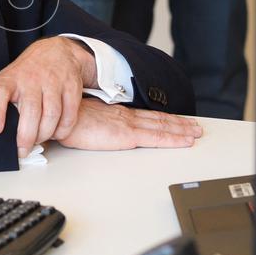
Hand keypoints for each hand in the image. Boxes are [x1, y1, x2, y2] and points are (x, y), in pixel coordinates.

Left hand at [0, 37, 96, 156]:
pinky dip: (62, 130)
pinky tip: (56, 133)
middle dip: (26, 136)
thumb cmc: (27, 73)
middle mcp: (31, 79)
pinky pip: (69, 115)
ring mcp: (53, 82)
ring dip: (45, 134)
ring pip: (51, 115)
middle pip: (30, 111)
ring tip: (38, 140)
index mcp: (10, 79)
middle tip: (22, 150)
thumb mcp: (9, 80)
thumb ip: (4, 102)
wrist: (55, 52)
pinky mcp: (71, 87)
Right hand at [59, 99, 203, 150]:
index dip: (163, 118)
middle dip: (179, 123)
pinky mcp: (127, 135)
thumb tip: (93, 128)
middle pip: (158, 119)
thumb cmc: (65, 121)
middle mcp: (125, 116)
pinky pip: (157, 137)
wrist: (59, 117)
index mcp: (114, 113)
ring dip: (182, 129)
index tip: (176, 120)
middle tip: (196, 126)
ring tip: (196, 133)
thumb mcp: (81, 121)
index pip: (145, 115)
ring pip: (162, 126)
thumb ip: (92, 125)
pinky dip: (174, 138)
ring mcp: (127, 124)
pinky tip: (186, 141)